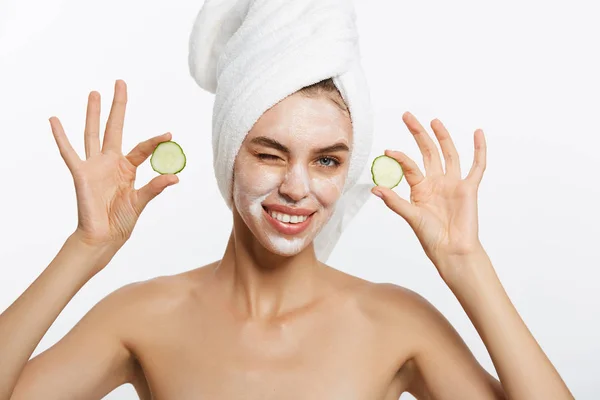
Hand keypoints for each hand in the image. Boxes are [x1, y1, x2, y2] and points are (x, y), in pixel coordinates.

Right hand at [49, 80, 178, 248]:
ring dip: (93, 113)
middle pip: (114, 127)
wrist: (103, 237)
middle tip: (120, 83)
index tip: (169, 135)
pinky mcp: (80, 173)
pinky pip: (69, 152)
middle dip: (117, 107)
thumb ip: (155, 187)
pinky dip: (60, 136)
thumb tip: (175, 177)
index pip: (143, 148)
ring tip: (94, 93)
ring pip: (93, 134)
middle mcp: (111, 162)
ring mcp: (94, 166)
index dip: (155, 142)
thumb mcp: (141, 202)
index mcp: (128, 168)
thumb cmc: (122, 221)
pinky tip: (55, 120)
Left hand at [372, 112, 486, 279]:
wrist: (452, 250)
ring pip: (449, 154)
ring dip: (442, 137)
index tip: (387, 151)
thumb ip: (395, 201)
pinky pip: (477, 166)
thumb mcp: (411, 216)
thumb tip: (375, 188)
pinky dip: (479, 149)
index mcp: (420, 188)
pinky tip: (477, 133)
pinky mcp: (469, 188)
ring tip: (434, 121)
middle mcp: (436, 182)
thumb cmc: (431, 237)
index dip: (399, 157)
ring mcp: (453, 183)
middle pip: (428, 152)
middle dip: (418, 134)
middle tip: (407, 116)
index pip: (410, 166)